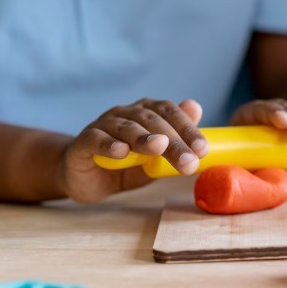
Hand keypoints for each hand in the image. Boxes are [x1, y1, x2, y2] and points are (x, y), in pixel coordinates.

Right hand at [61, 99, 207, 202]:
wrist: (85, 178)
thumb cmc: (126, 165)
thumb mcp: (156, 158)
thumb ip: (175, 140)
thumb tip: (197, 109)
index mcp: (146, 112)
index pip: (170, 112)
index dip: (188, 128)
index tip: (202, 149)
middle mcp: (125, 113)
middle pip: (152, 121)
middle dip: (173, 141)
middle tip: (188, 161)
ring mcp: (103, 125)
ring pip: (126, 127)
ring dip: (144, 138)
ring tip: (159, 147)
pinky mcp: (83, 142)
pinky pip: (96, 139)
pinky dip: (109, 144)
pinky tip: (121, 152)